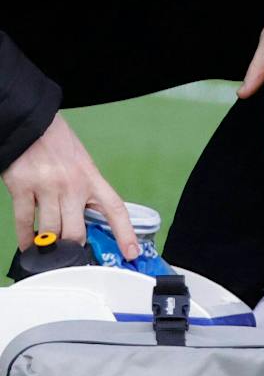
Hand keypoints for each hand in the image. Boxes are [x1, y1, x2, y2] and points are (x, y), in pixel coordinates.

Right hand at [0, 112, 136, 256]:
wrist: (31, 123)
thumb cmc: (58, 145)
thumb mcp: (83, 165)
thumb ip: (87, 191)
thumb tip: (89, 221)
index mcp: (92, 179)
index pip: (115, 210)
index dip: (126, 234)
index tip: (131, 253)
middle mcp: (72, 185)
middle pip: (76, 231)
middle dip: (74, 246)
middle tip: (72, 252)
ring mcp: (46, 187)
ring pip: (51, 230)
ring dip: (49, 243)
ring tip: (48, 247)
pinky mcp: (21, 186)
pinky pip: (24, 221)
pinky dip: (25, 237)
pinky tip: (28, 244)